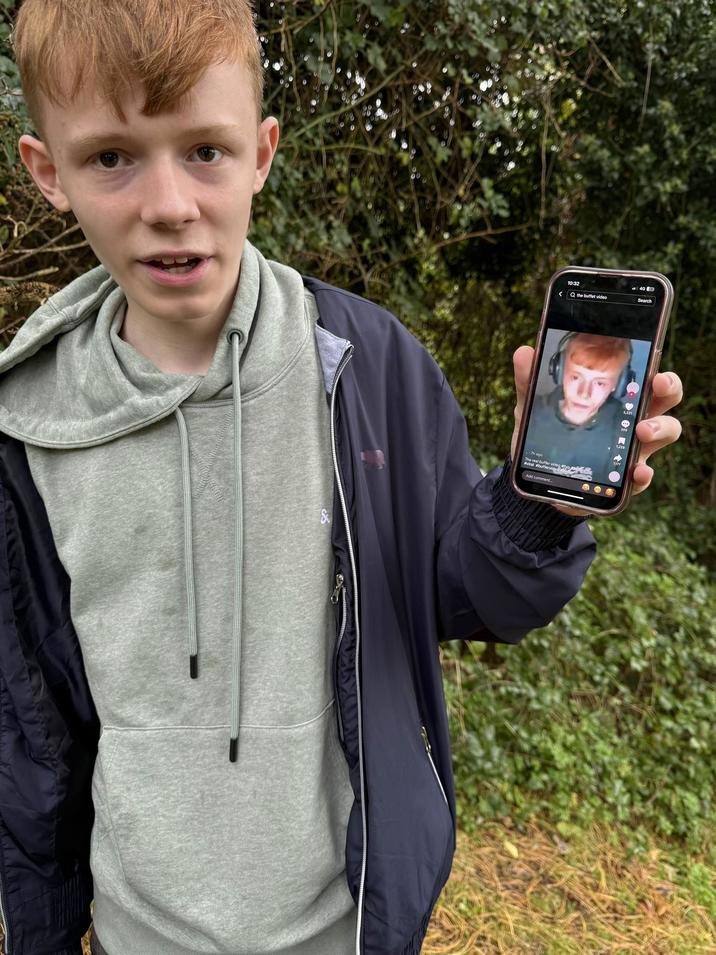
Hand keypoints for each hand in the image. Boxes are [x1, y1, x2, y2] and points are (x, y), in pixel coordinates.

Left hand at [511, 345, 683, 516]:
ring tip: (642, 430)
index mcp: (615, 400)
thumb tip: (524, 352)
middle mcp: (631, 421)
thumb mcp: (533, 410)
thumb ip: (529, 383)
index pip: (646, 378)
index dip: (657, 370)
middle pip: (665, 400)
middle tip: (658, 386)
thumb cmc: (547, 437)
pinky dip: (643, 475)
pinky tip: (636, 472)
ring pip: (665, 434)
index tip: (654, 366)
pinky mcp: (623, 480)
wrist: (537, 480)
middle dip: (669, 389)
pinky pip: (641, 477)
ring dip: (660, 429)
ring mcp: (631, 451)